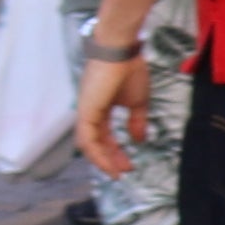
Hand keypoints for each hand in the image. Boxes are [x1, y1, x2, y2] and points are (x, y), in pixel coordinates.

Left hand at [76, 45, 149, 179]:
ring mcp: (85, 112)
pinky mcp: (85, 113)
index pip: (105, 136)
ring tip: (116, 172)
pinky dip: (96, 154)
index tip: (128, 165)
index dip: (115, 151)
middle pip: (96, 143)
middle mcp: (89, 112)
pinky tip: (108, 163)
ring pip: (88, 145)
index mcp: (100, 108)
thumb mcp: (138, 102)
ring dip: (102, 160)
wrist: (120, 52)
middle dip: (109, 159)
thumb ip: (137, 121)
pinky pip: (87, 140)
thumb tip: (139, 139)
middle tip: (123, 172)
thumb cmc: (129, 70)